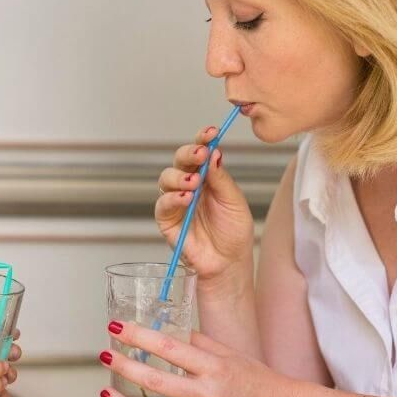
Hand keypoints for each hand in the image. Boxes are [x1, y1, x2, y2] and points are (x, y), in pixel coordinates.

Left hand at [97, 320, 284, 396]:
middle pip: (157, 379)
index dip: (140, 336)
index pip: (170, 347)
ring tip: (105, 391)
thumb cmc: (257, 380)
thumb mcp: (230, 354)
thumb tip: (170, 329)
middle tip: (105, 354)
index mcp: (214, 366)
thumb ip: (200, 342)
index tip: (118, 327)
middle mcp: (207, 392)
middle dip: (126, 366)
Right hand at [155, 126, 254, 280]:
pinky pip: (162, 204)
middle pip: (180, 160)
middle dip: (189, 154)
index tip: (212, 133)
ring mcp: (176, 201)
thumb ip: (222, 178)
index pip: (201, 152)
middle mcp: (189, 185)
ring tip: (194, 183)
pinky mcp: (167, 220)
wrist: (229, 262)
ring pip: (167, 178)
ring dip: (179, 177)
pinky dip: (172, 198)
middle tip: (201, 155)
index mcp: (207, 176)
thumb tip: (215, 153)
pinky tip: (186, 198)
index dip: (203, 140)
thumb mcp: (234, 201)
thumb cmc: (233, 232)